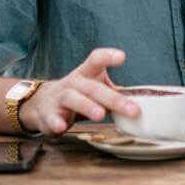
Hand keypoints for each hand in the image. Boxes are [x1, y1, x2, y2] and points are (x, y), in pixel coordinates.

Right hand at [19, 47, 139, 135]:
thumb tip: (144, 97)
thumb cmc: (77, 94)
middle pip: (93, 88)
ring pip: (73, 99)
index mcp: (86, 74)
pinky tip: (62, 128)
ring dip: (87, 106)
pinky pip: (52, 118)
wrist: (41, 103)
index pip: (96, 60)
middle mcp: (73, 83)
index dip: (108, 57)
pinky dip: (56, 122)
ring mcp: (60, 98)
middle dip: (112, 98)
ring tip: (100, 115)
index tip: (122, 57)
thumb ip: (114, 91)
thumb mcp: (94, 87)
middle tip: (131, 110)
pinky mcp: (49, 115)